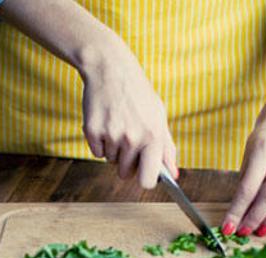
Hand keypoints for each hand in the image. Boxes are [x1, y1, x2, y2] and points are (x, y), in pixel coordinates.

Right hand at [79, 51, 177, 187]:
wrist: (111, 69)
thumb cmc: (138, 94)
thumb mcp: (159, 116)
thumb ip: (167, 148)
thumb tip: (173, 175)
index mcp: (154, 136)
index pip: (148, 180)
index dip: (144, 180)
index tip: (143, 174)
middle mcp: (133, 138)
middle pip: (125, 174)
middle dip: (126, 163)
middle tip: (128, 140)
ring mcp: (112, 135)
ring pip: (110, 161)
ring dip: (113, 149)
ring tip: (118, 124)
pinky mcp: (92, 131)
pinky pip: (96, 153)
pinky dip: (99, 143)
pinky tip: (106, 122)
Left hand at [222, 114, 265, 236]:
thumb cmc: (263, 142)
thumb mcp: (248, 158)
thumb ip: (246, 185)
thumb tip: (239, 219)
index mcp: (265, 146)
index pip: (249, 186)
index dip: (238, 211)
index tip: (229, 227)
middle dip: (256, 218)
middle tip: (245, 232)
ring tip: (261, 230)